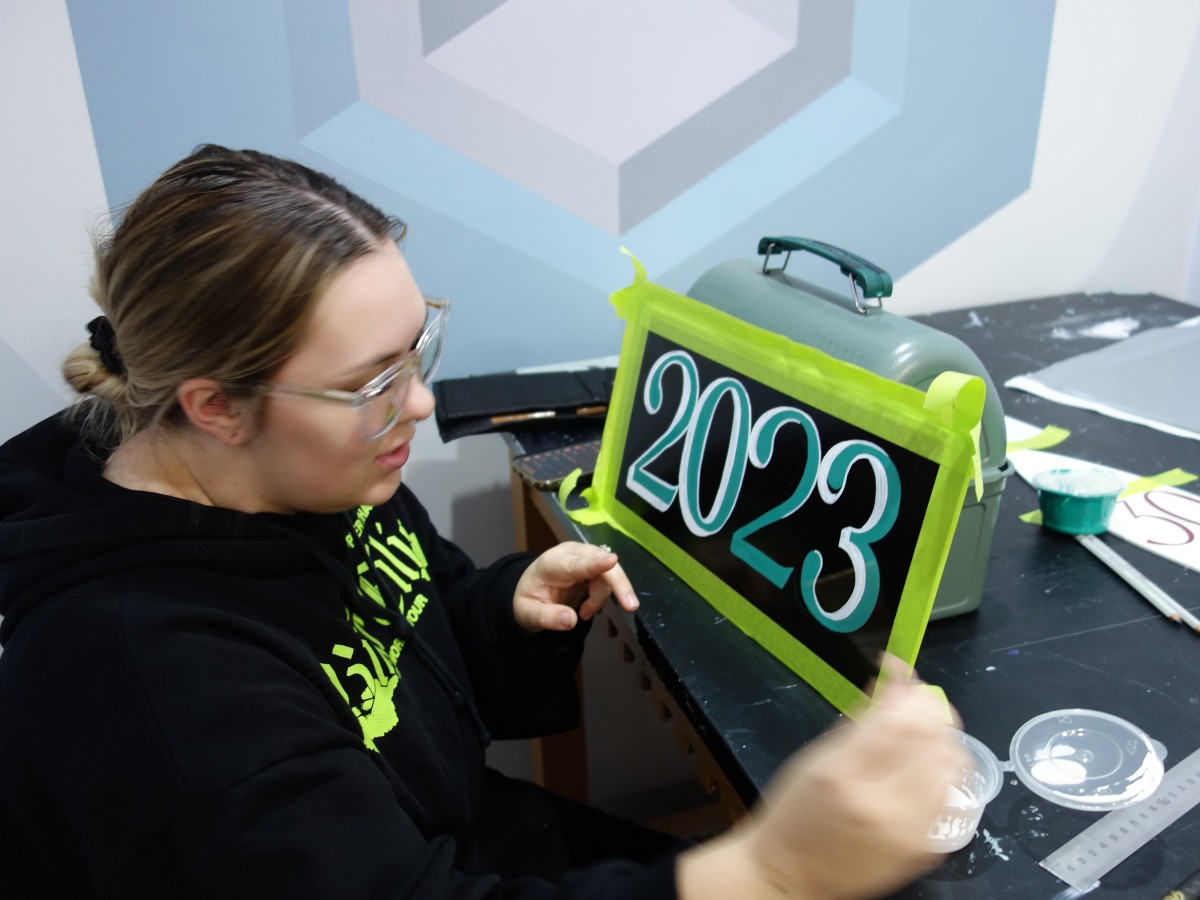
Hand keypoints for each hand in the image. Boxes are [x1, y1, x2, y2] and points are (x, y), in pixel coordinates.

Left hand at [512, 542, 639, 632]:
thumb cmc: (528, 600)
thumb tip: (571, 621)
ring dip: (600, 599)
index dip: (594, 564)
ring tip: (583, 613)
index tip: (612, 561)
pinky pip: (609, 579)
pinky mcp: (595, 563)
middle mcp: (571, 554)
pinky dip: (602, 597)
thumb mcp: (527, 614)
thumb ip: (546, 617)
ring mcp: (585, 556)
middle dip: (618, 584)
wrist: (531, 590)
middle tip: (630, 606)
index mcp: (551, 564)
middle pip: (602, 565)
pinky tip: (587, 606)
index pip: (576, 564)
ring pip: (608, 575)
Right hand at [677, 667, 966, 899]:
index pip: (897, 718)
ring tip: (922, 729)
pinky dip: (943, 769)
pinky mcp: (924, 848)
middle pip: (934, 739)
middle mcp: (882, 805)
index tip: (897, 669)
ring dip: (942, 737)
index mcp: (844, 775)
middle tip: (913, 698)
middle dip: (929, 708)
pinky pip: (950, 795)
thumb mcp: (814, 757)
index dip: (904, 685)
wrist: (791, 875)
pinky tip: (924, 763)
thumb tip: (889, 685)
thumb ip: (857, 722)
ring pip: (952, 765)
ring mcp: (909, 831)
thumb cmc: (794, 812)